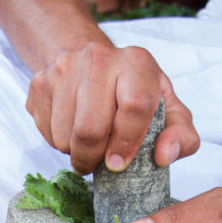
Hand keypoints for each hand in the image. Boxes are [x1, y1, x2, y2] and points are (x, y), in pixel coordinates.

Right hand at [25, 41, 198, 173]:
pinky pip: (45, 131)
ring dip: (75, 152)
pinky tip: (71, 129)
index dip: (127, 143)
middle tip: (98, 165)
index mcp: (137, 62)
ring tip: (88, 143)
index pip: (134, 107)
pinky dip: (58, 142)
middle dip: (93, 158)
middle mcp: (99, 57)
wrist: (93, 64)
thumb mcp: (168, 111)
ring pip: (64, 135)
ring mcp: (64, 67)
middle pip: (90, 127)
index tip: (119, 165)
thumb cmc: (136, 93)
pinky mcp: (40, 82)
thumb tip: (164, 156)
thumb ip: (181, 136)